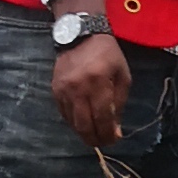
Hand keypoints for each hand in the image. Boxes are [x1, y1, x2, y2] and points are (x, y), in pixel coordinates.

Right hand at [52, 30, 131, 146]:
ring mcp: (64, 90)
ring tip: (94, 135)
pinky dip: (74, 122)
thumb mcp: (122, 75)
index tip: (114, 140)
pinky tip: (83, 122)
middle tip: (103, 143)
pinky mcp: (55, 89)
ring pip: (72, 122)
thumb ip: (119, 102)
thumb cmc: (107, 54)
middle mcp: (78, 88)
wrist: (80, 34)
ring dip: (84, 133)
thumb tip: (115, 129)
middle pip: (84, 125)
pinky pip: (64, 113)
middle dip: (95, 139)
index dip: (108, 134)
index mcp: (98, 82)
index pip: (102, 117)